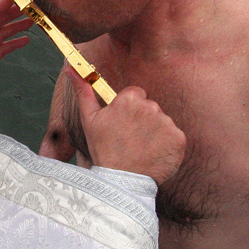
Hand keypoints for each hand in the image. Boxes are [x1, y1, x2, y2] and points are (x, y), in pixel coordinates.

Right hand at [66, 69, 183, 182]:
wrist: (121, 181)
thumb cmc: (103, 149)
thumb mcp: (89, 118)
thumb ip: (83, 89)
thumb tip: (70, 67)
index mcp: (129, 99)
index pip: (136, 94)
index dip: (128, 109)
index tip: (122, 124)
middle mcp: (151, 107)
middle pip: (149, 107)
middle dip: (141, 119)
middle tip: (129, 139)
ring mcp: (167, 123)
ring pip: (162, 121)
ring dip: (154, 132)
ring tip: (140, 149)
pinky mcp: (179, 139)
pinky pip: (174, 136)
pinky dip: (167, 145)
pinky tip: (154, 154)